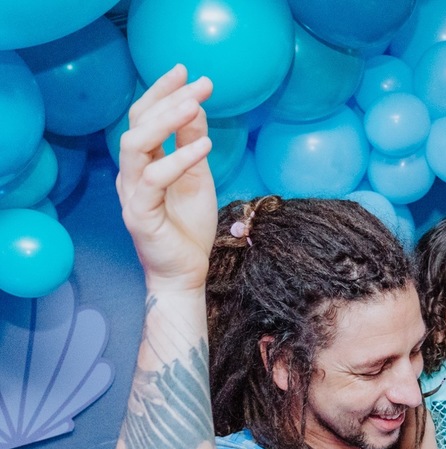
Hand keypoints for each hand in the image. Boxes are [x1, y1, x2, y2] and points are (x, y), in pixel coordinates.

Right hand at [115, 65, 217, 292]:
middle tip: (198, 83)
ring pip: (135, 145)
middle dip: (167, 98)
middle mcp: (131, 173)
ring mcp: (132, 192)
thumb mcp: (197, 177)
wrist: (186, 272)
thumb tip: (196, 106)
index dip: (161, 91)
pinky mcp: (140, 214)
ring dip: (165, 121)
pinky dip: (179, 159)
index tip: (184, 70)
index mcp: (143, 163)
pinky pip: (154, 179)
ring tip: (195, 105)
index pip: (144, 117)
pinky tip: (205, 146)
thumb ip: (191, 144)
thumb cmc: (189, 225)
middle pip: (136, 124)